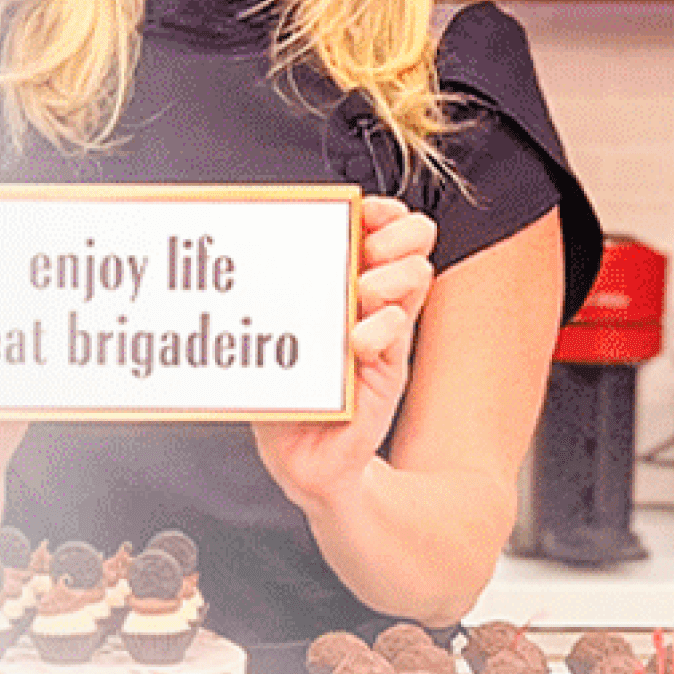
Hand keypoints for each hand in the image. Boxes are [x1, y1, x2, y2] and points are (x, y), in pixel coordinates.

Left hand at [252, 195, 437, 509]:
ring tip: (359, 295)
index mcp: (344, 285)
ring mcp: (384, 334)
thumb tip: (260, 246)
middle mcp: (371, 304)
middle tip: (367, 249)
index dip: (381, 211)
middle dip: (394, 234)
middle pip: (410, 241)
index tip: (365, 208)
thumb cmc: (283, 395)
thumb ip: (277, 299)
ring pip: (413, 277)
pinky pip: (396, 330)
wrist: (304, 465)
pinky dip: (378, 328)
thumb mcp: (274, 341)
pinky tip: (355, 341)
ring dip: (387, 277)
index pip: (380, 229)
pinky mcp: (388, 370)